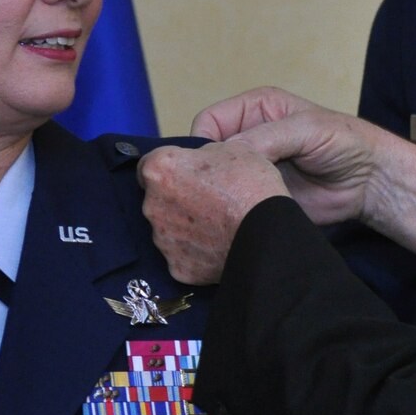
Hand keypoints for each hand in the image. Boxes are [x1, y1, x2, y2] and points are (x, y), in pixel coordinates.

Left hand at [137, 141, 288, 284]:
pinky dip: (195, 252)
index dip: (168, 168)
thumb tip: (199, 163)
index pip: (149, 165)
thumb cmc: (249, 185)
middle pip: (157, 199)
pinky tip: (217, 247)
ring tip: (216, 226)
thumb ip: (203, 152)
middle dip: (176, 199)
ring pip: (168, 229)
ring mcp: (162, 239)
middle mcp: (151, 205)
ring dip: (184, 226)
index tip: (185, 174)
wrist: (266, 235)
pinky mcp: (176, 267)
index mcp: (159, 169)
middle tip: (207, 201)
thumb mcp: (232, 148)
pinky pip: (182, 256)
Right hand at [197, 86, 415, 259]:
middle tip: (214, 191)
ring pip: (215, 182)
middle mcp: (246, 137)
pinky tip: (231, 220)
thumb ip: (265, 137)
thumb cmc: (344, 142)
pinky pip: (231, 205)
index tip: (213, 166)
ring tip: (223, 208)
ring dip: (216, 195)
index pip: (208, 122)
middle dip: (207, 171)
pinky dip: (228, 213)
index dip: (204, 143)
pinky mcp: (257, 198)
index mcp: (252, 110)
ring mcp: (250, 170)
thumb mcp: (305, 129)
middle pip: (206, 154)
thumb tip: (222, 155)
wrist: (371, 182)